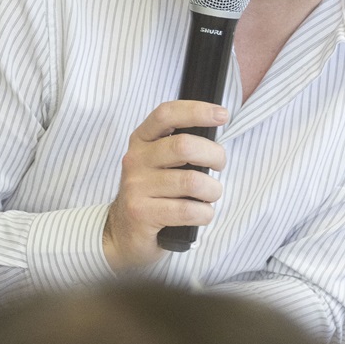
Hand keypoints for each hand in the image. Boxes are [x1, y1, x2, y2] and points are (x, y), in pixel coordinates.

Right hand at [102, 99, 228, 270]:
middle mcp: (135, 159)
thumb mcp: (158, 163)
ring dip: (212, 190)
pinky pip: (187, 210)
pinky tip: (202, 214)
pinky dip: (204, 213)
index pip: (167, 114)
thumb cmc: (152, 194)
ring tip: (210, 195)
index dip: (196, 111)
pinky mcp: (142, 213)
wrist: (123, 233)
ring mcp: (136, 186)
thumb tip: (215, 139)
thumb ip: (179, 147)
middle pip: (184, 146)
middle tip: (220, 166)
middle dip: (214, 155)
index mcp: (141, 140)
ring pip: (191, 181)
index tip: (222, 114)